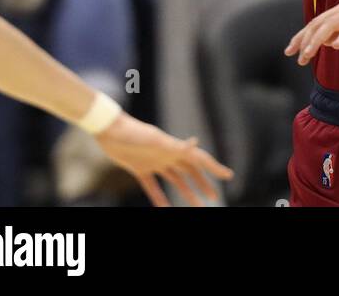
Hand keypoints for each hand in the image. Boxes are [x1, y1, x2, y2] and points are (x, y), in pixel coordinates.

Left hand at [94, 112, 232, 206]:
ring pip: (176, 180)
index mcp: (175, 148)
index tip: (228, 176)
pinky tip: (165, 209)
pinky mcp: (140, 168)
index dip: (215, 168)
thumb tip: (196, 143)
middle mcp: (168, 155)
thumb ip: (176, 145)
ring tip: (196, 206)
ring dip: (186, 193)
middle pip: (191, 172)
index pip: (200, 160)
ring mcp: (155, 162)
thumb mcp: (156, 140)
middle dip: (204, 184)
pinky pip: (152, 187)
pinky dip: (159, 198)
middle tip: (215, 197)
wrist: (110, 130)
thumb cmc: (134, 132)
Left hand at [284, 0, 338, 63]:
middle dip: (305, 40)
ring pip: (333, 23)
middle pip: (320, 22)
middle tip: (296, 57)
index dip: (302, 35)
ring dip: (317, 40)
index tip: (291, 50)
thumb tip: (323, 41)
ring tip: (308, 55)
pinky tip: (335, 46)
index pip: (318, 21)